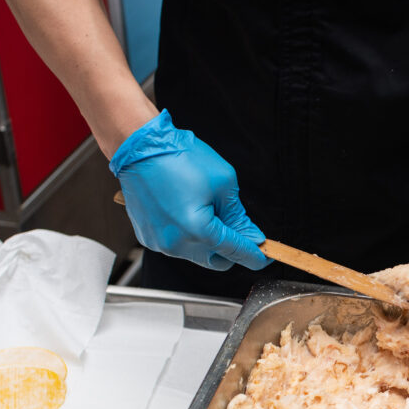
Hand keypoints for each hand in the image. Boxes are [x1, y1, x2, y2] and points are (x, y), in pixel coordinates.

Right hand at [109, 110, 271, 270]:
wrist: (141, 147)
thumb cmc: (180, 157)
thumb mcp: (223, 183)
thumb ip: (239, 217)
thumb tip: (251, 236)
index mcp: (199, 230)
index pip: (236, 252)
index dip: (255, 256)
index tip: (267, 257)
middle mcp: (177, 243)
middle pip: (217, 261)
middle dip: (232, 249)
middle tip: (238, 226)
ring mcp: (160, 243)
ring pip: (197, 254)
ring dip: (208, 240)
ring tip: (204, 208)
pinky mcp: (149, 238)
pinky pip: (178, 245)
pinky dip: (188, 235)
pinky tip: (186, 210)